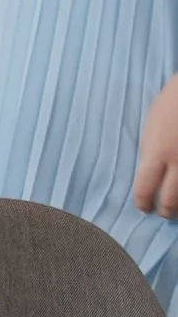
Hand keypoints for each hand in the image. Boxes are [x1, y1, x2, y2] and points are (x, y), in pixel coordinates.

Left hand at [135, 76, 177, 217]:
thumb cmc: (172, 103)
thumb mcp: (152, 126)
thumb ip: (151, 150)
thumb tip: (149, 171)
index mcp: (157, 153)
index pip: (145, 188)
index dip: (143, 202)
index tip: (143, 207)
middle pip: (171, 200)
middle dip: (166, 210)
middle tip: (164, 213)